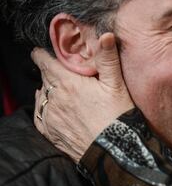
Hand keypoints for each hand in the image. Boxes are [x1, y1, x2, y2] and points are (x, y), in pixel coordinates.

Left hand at [32, 33, 133, 162]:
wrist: (113, 151)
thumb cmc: (117, 116)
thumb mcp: (116, 85)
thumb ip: (108, 58)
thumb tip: (106, 35)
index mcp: (68, 83)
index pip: (44, 62)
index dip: (42, 54)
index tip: (42, 52)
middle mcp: (54, 98)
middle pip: (44, 77)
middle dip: (50, 71)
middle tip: (62, 69)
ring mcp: (50, 117)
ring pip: (42, 95)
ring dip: (48, 90)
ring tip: (61, 89)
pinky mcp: (51, 132)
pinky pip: (40, 114)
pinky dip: (44, 107)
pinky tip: (53, 107)